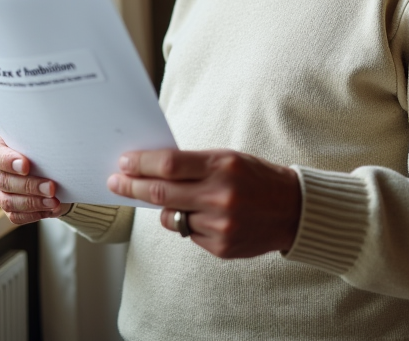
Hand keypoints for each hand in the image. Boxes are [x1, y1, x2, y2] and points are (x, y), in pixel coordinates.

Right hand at [0, 136, 69, 223]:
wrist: (57, 172)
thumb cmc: (46, 151)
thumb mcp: (43, 143)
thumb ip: (39, 144)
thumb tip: (52, 147)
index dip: (6, 161)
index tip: (26, 165)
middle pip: (2, 181)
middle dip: (28, 185)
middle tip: (51, 187)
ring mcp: (1, 192)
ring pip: (8, 201)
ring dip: (33, 202)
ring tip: (54, 201)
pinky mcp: (10, 209)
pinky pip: (16, 216)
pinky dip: (35, 213)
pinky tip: (51, 209)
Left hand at [106, 148, 300, 258]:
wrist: (293, 210)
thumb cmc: (256, 177)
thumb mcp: (228, 159)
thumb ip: (193, 164)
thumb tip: (149, 169)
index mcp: (222, 166)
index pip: (169, 164)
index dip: (141, 164)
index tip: (123, 163)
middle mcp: (221, 196)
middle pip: (160, 193)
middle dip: (132, 187)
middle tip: (115, 183)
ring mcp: (221, 225)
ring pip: (171, 218)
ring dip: (167, 208)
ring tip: (186, 201)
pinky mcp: (221, 247)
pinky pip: (188, 234)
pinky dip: (189, 224)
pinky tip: (210, 217)